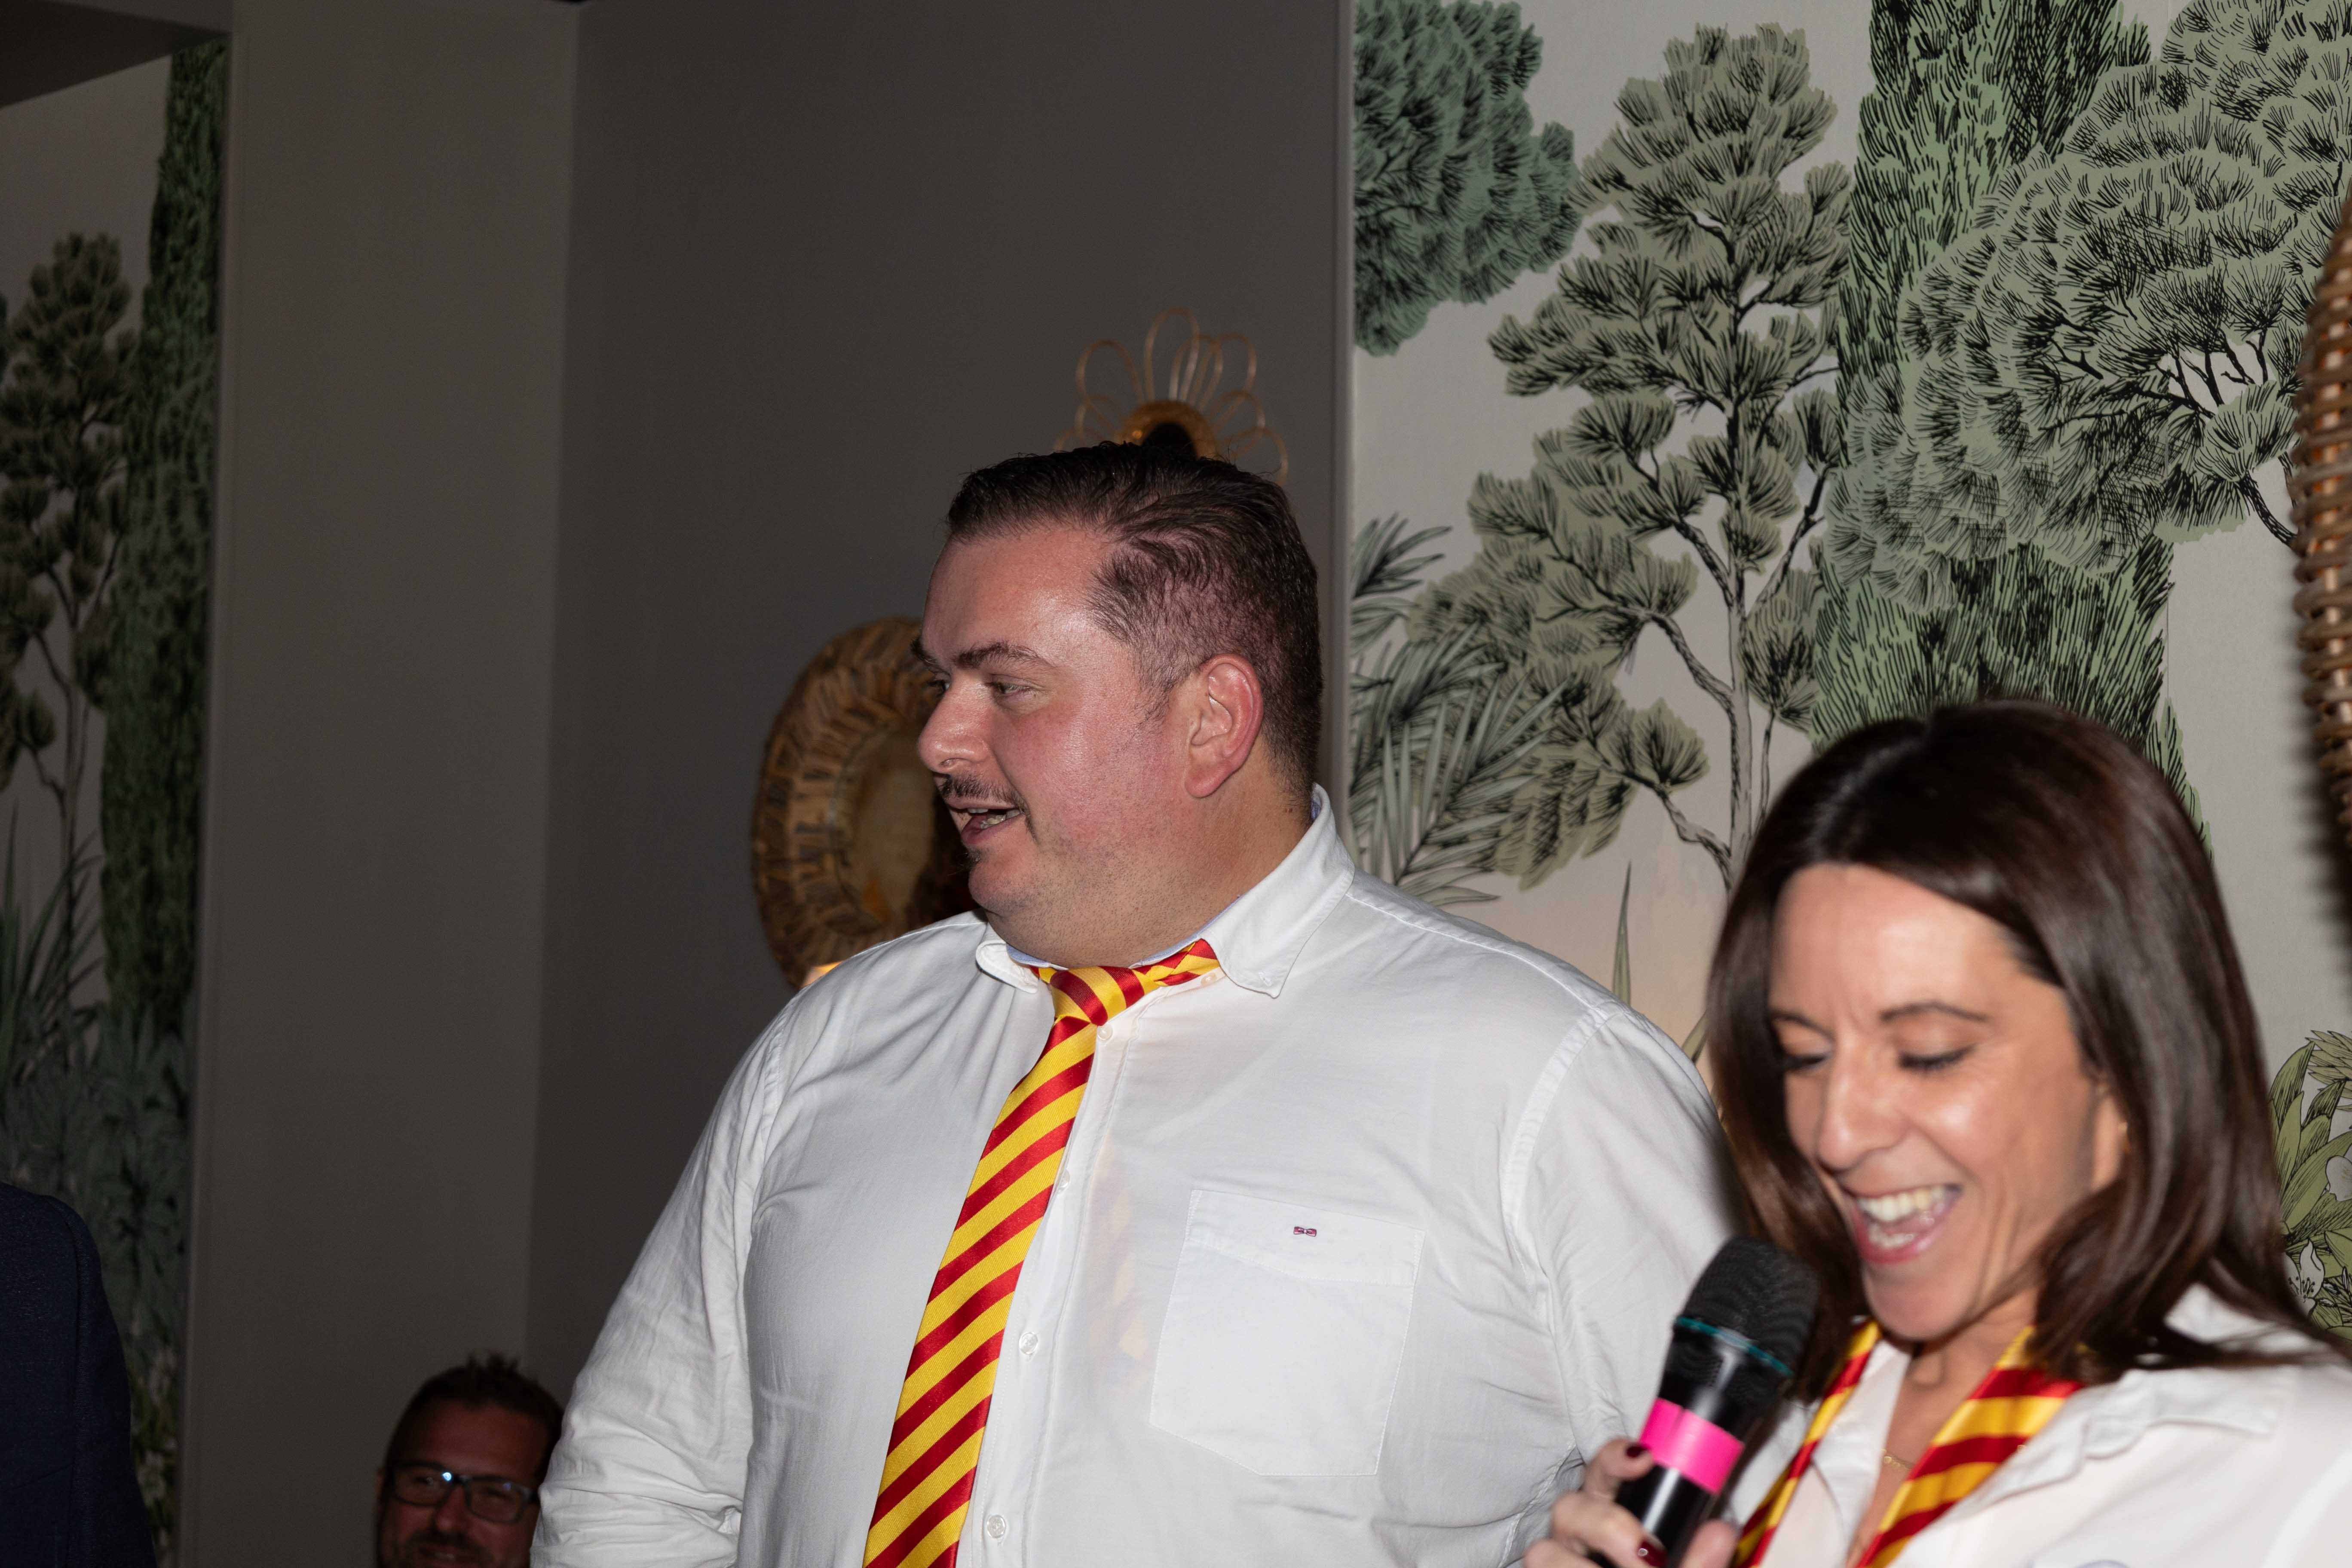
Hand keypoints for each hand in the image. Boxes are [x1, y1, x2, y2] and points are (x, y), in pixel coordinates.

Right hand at [1524, 1440, 1735, 1567]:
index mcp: (1614, 1517)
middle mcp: (1579, 1538)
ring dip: (1579, 1567)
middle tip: (1652, 1557)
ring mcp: (1559, 1562)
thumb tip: (1719, 1532)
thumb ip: (1702, 1560)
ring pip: (1543, 1551)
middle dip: (1607, 1526)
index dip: (1617, 1457)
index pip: (1606, 1471)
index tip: (1645, 1457)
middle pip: (1569, 1507)